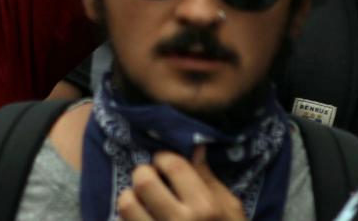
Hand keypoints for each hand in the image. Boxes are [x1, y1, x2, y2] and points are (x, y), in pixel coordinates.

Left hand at [119, 147, 247, 220]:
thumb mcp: (231, 211)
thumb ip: (209, 180)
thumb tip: (194, 147)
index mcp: (205, 209)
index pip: (172, 165)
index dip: (164, 159)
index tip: (165, 165)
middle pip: (143, 180)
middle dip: (144, 175)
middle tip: (152, 181)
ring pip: (126, 204)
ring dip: (131, 198)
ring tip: (142, 203)